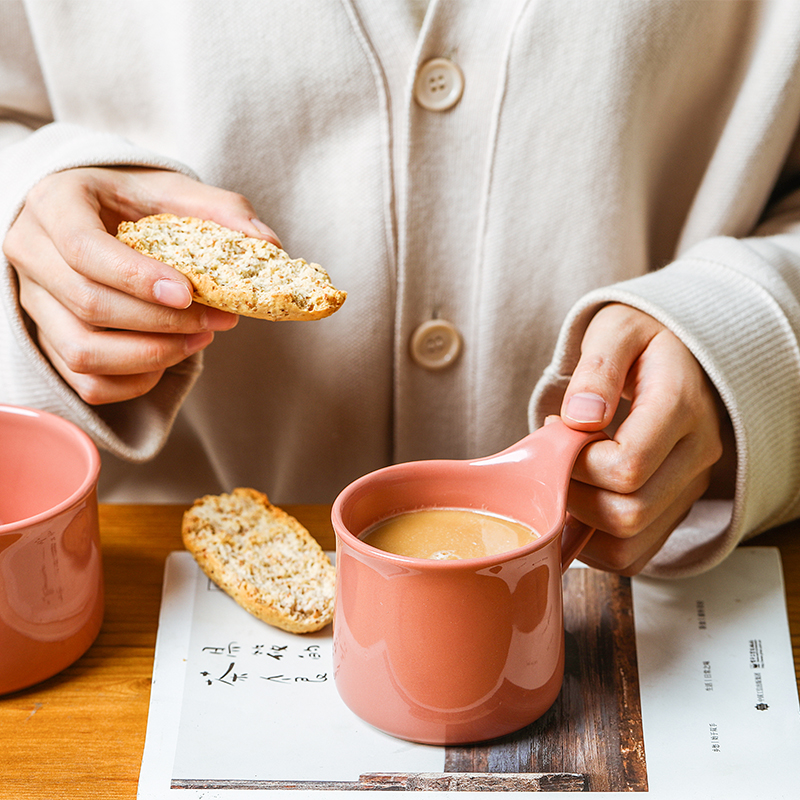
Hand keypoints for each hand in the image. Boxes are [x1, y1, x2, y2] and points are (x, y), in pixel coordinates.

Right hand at [3, 167, 280, 404]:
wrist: (98, 216)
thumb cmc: (133, 201)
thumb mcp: (175, 190)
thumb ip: (221, 210)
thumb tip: (267, 243)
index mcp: (55, 203)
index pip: (83, 248)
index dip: (137, 278)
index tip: (189, 294)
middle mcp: (31, 253)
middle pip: (88, 305)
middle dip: (162, 322)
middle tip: (217, 321)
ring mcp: (34, 303)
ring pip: (83, 352)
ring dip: (151, 356)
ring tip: (199, 340)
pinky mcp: (49, 341)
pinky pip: (86, 382)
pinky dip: (135, 381)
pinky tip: (171, 358)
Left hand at [559, 303, 730, 574]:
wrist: (675, 354)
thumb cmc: (640, 342)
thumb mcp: (616, 330)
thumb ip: (598, 367)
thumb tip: (580, 419)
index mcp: (682, 407)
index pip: (627, 466)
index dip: (578, 462)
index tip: (559, 433)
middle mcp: (697, 455)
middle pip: (629, 513)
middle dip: (575, 494)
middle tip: (557, 460)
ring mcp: (689, 487)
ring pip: (631, 544)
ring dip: (582, 521)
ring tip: (569, 478)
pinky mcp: (676, 508)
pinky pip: (634, 555)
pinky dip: (595, 542)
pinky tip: (579, 503)